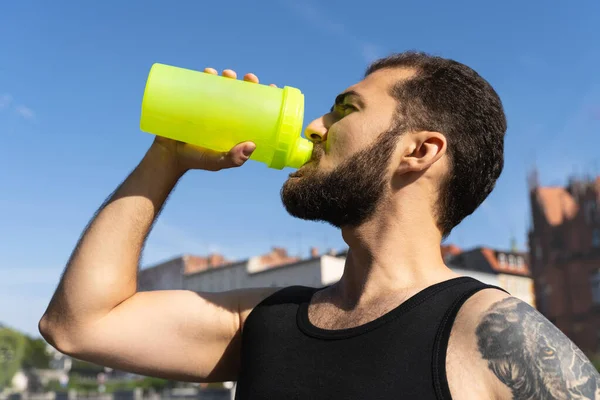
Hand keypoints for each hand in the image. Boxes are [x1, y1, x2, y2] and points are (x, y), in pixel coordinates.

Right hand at [148, 68, 276, 173]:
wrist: (167, 155)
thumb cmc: (196, 160)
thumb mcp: (217, 162)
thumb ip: (233, 159)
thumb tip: (251, 145)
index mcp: (235, 127)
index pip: (254, 109)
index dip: (264, 97)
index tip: (271, 87)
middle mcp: (225, 115)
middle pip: (240, 94)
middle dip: (247, 83)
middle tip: (249, 78)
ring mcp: (208, 107)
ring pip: (223, 87)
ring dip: (228, 77)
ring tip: (227, 74)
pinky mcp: (192, 102)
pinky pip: (201, 85)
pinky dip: (205, 76)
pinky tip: (209, 71)